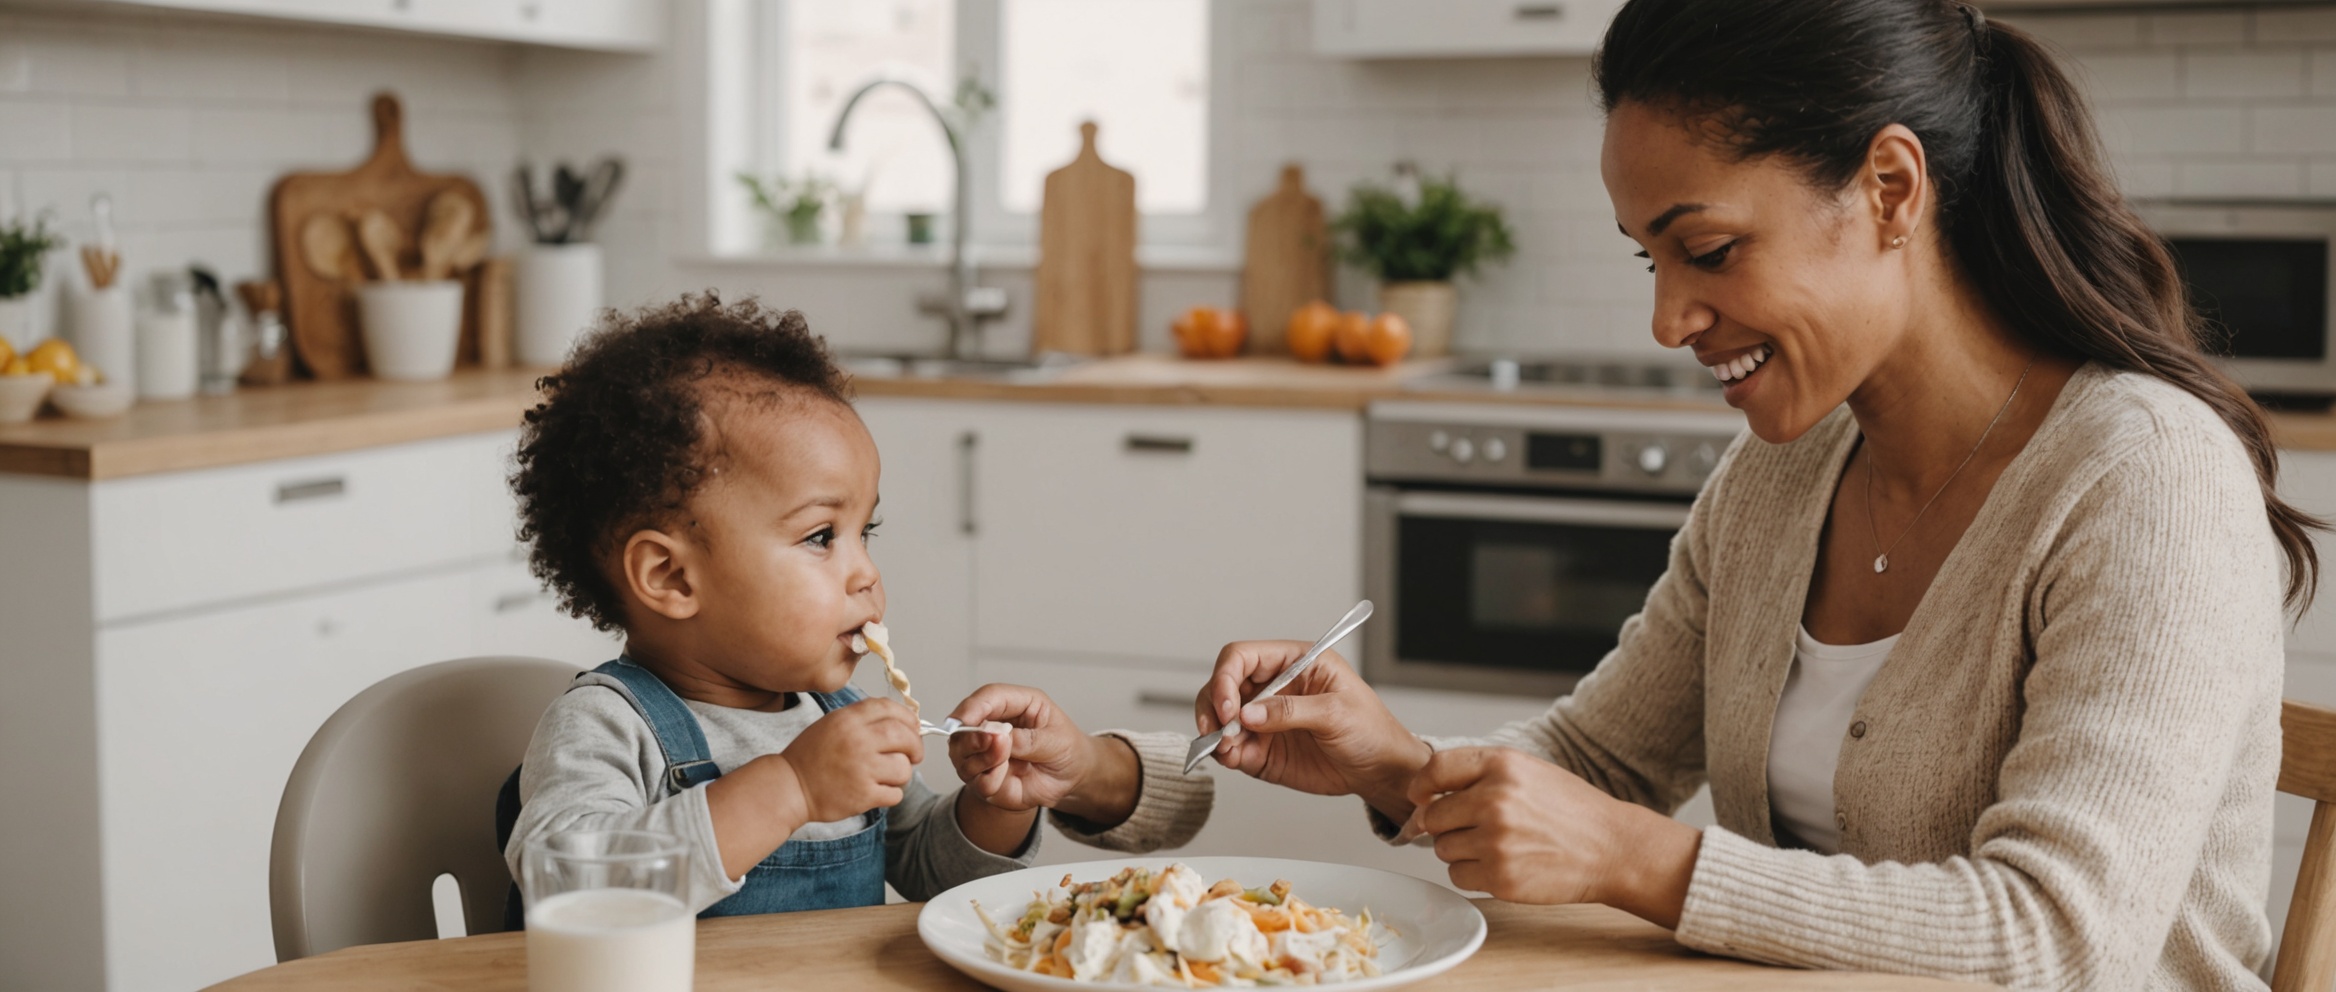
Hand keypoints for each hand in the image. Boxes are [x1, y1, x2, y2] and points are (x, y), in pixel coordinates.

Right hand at [777, 698, 923, 824]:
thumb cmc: (811, 756)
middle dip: (915, 746)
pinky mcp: (863, 796)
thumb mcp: (833, 723)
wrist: (789, 787)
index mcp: (848, 720)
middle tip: (914, 754)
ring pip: (904, 768)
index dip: (908, 718)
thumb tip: (905, 722)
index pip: (890, 709)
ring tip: (886, 776)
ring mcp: (861, 769)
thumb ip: (864, 719)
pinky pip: (896, 794)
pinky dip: (890, 794)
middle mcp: (857, 741)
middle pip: (906, 737)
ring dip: (901, 774)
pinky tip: (877, 791)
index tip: (914, 728)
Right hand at [946, 684, 1138, 826]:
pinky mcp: (985, 777)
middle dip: (971, 736)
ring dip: (980, 759)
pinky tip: (1006, 779)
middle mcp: (994, 725)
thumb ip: (1028, 739)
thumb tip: (1000, 738)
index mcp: (1015, 704)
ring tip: (1005, 760)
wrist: (1073, 776)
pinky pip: (976, 781)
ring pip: (962, 754)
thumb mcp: (1057, 740)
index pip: (986, 698)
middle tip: (991, 743)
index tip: (962, 720)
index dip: (972, 707)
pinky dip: (988, 781)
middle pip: (963, 725)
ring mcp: (986, 752)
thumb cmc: (1067, 748)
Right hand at [1198, 641, 1428, 818]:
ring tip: (1227, 749)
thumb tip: (1249, 715)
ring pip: (1219, 717)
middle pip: (1222, 685)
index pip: (1243, 657)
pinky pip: (1230, 748)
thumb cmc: (1371, 730)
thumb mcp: (1337, 712)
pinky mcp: (1262, 749)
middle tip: (1220, 729)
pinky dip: (1223, 754)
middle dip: (1214, 706)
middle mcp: (1272, 687)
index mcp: (1294, 662)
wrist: (1381, 771)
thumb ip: (1291, 711)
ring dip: (1214, 732)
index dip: (1226, 677)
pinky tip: (1232, 758)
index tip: (1229, 707)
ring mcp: (1264, 719)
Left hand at [1409, 747, 1699, 926]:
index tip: (1421, 797)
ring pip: (1442, 849)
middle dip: (1447, 825)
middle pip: (1432, 816)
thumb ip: (1477, 777)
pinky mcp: (1500, 877)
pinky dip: (1473, 875)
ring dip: (1461, 851)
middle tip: (1475, 829)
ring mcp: (1496, 841)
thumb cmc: (1571, 810)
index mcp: (1502, 765)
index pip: (1435, 768)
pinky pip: (1458, 876)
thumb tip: (1421, 800)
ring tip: (1498, 847)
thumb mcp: (1528, 772)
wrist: (1612, 848)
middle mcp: (1494, 800)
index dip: (1422, 786)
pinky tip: (1502, 866)